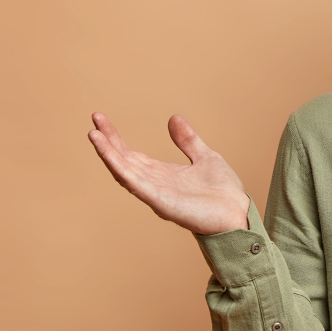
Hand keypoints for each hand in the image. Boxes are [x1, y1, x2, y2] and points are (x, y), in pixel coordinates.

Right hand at [87, 112, 250, 233]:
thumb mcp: (205, 157)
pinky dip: (121, 169)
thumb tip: (173, 118)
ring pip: (125, 171)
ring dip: (108, 153)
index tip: (101, 119)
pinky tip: (110, 155)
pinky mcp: (161, 202)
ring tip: (93, 134)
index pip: (131, 154)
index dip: (115, 137)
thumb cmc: (223, 191)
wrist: (238, 212)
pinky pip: (136, 185)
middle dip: (107, 141)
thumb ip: (188, 140)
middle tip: (94, 119)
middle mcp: (154, 184)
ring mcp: (155, 194)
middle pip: (124, 160)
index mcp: (162, 174)